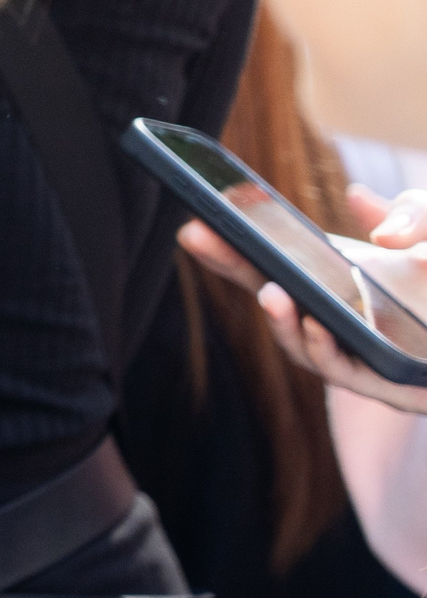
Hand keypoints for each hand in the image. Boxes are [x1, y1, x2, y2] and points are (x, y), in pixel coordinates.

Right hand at [181, 184, 426, 415]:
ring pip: (305, 349)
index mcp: (329, 284)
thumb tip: (364, 210)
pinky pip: (350, 375)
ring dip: (284, 323)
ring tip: (275, 294)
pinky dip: (326, 350)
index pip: (264, 267)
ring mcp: (356, 358)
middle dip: (237, 274)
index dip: (226, 250)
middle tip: (207, 242)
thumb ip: (408, 211)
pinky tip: (316, 325)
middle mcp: (331, 323)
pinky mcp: (389, 387)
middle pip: (274, 306)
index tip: (192, 225)